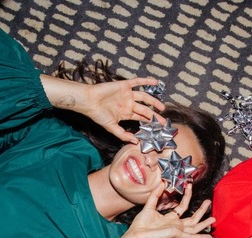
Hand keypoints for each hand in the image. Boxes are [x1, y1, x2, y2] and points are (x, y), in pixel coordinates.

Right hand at [40, 74, 164, 143]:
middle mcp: (128, 104)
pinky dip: (146, 81)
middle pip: (145, 109)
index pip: (141, 118)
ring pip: (144, 97)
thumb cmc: (98, 114)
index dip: (149, 122)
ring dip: (154, 101)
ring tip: (162, 108)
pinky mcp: (124, 85)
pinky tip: (156, 83)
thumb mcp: (111, 127)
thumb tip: (135, 141)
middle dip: (154, 115)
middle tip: (163, 121)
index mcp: (126, 113)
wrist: (89, 101)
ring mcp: (127, 94)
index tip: (158, 127)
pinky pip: (137, 82)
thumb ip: (123, 135)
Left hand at [117, 182, 214, 237]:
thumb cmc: (140, 225)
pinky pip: (191, 237)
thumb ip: (156, 195)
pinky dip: (200, 237)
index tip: (190, 186)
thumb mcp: (149, 206)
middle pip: (192, 218)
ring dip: (204, 223)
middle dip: (201, 210)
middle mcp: (175, 225)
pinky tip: (209, 237)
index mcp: (169, 219)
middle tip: (209, 202)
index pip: (182, 207)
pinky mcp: (176, 235)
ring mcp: (177, 231)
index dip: (187, 196)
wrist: (136, 236)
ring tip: (214, 218)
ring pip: (194, 227)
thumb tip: (162, 183)